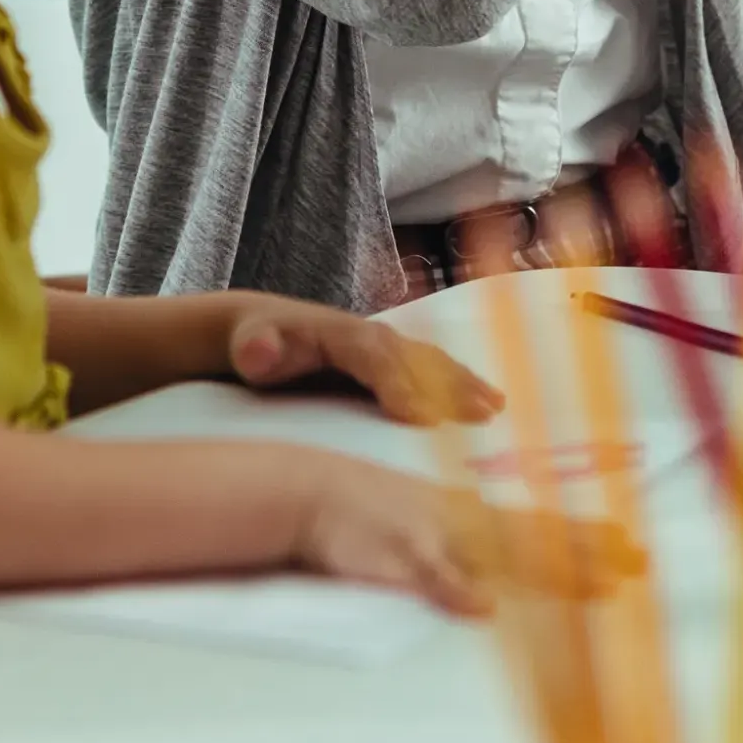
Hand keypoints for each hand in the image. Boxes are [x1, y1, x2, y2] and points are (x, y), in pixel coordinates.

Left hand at [229, 296, 502, 424]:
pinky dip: (463, 384)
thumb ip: (256, 347)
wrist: (262, 328)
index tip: (421, 414)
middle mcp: (371, 335)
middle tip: (480, 413)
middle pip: (414, 357)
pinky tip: (491, 404)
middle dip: (447, 384)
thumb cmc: (257, 344)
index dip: (398, 382)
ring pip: (431, 362)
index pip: (373, 356)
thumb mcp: (247, 344)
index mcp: (339, 333)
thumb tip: (260, 351)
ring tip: (495, 408)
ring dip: (464, 383)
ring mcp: (387, 347)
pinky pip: (434, 371)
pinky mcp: (396, 363)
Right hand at [292, 456, 637, 616]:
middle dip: (587, 553)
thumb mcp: (419, 526)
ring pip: (501, 553)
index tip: (629, 548)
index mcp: (467, 518)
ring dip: (548, 568)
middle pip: (535, 540)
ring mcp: (433, 536)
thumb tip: (495, 578)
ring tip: (597, 583)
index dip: (583, 539)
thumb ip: (458, 547)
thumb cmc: (364, 513)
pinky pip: (431, 573)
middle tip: (639, 563)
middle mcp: (461, 523)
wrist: (308, 491)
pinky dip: (455, 587)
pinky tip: (483, 606)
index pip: (537, 529)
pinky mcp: (397, 555)